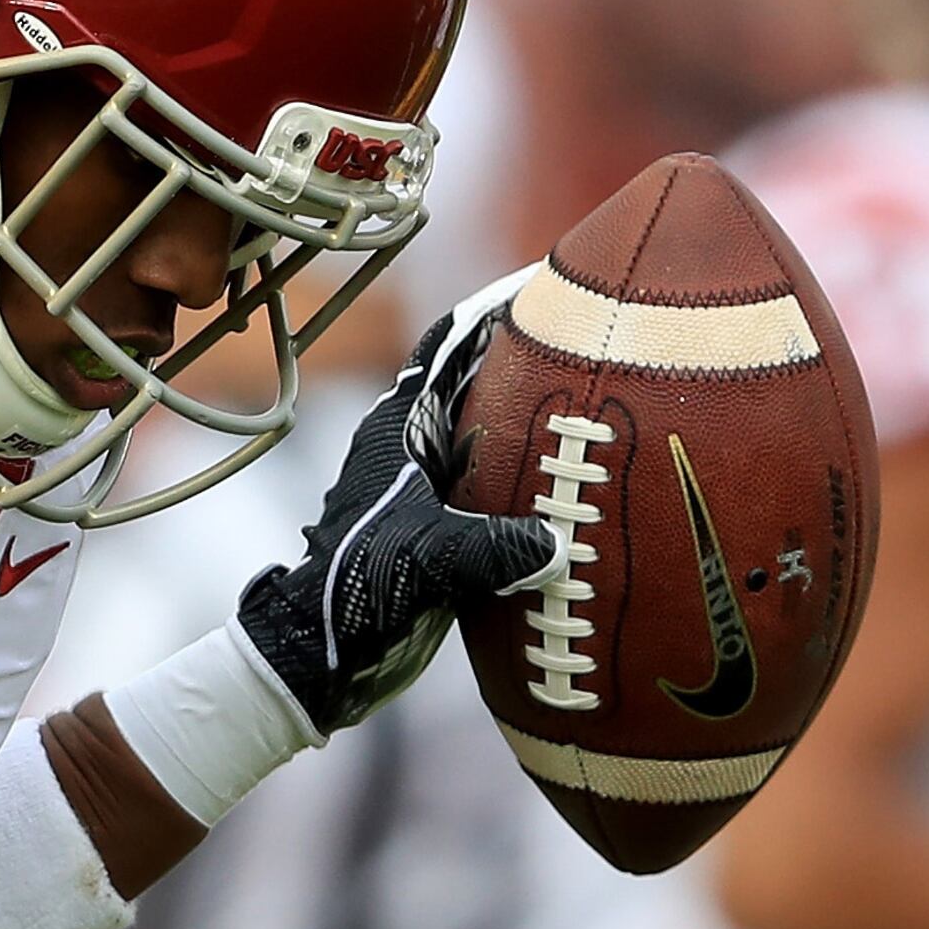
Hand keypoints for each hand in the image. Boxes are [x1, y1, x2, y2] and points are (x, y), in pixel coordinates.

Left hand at [235, 298, 565, 734]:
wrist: (323, 646)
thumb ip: (487, 549)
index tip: (548, 282)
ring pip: (494, 429)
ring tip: (604, 401)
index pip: (450, 346)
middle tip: (599, 337)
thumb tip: (556, 544)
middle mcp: (413, 443)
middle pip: (481, 380)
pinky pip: (502, 480)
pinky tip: (585, 484)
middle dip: (532, 357)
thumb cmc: (355, 590)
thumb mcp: (425, 560)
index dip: (494, 310)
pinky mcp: (445, 521)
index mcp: (399, 428)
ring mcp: (429, 482)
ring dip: (538, 416)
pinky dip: (537, 472)